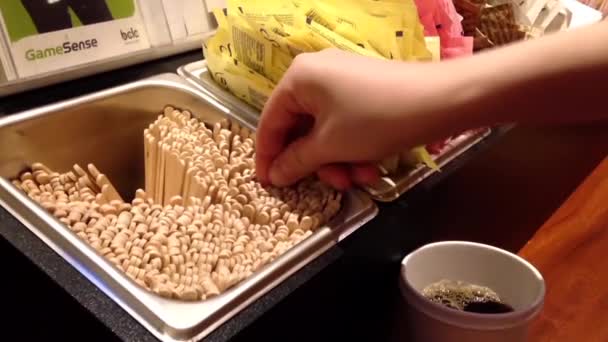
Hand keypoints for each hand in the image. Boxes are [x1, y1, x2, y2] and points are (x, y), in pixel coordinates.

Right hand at [256, 49, 465, 188]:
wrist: (441, 100)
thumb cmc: (376, 120)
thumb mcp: (331, 146)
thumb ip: (296, 161)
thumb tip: (274, 175)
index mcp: (298, 78)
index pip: (270, 121)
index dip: (267, 156)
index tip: (267, 184)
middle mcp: (316, 73)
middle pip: (300, 128)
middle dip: (317, 162)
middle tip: (331, 183)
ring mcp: (342, 80)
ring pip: (325, 130)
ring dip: (338, 160)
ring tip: (359, 178)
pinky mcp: (364, 90)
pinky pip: (345, 123)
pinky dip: (353, 147)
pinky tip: (371, 166)